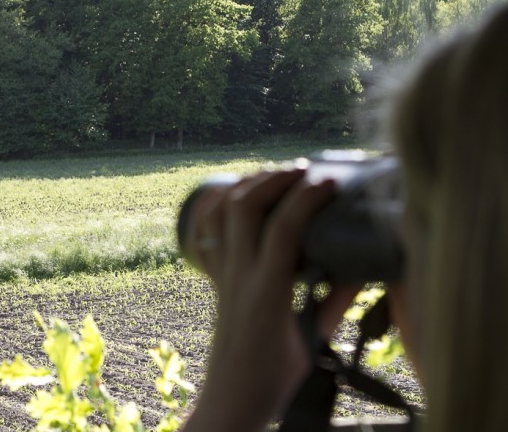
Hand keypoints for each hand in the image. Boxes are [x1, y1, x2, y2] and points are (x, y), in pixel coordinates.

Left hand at [181, 170, 360, 431]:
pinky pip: (205, 232)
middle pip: (244, 208)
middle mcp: (238, 276)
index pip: (283, 229)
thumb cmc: (276, 378)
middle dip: (272, 178)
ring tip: (276, 176)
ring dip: (246, 185)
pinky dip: (216, 206)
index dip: (306, 198)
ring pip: (221, 214)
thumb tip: (363, 268)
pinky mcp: (215, 279)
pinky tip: (234, 195)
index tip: (330, 181)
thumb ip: (337, 301)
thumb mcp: (315, 341)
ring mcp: (222, 275)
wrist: (232, 398)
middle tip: (303, 170)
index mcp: (267, 292)